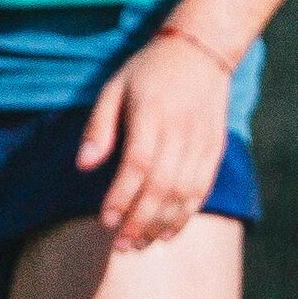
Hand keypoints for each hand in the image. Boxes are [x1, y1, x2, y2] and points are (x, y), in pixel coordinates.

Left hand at [82, 32, 236, 248]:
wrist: (201, 52)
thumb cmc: (148, 71)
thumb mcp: (113, 89)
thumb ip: (99, 128)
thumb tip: (83, 167)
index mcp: (152, 115)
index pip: (138, 166)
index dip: (122, 197)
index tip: (106, 222)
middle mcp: (181, 131)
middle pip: (163, 186)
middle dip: (142, 220)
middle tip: (123, 247)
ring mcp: (202, 142)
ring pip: (186, 193)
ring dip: (164, 223)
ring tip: (143, 245)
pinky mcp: (215, 148)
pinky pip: (203, 188)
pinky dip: (188, 213)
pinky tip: (170, 231)